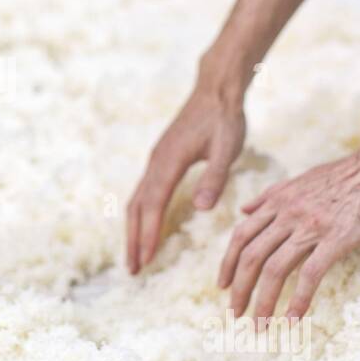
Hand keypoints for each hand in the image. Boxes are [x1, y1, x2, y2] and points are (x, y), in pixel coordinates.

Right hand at [127, 83, 245, 272]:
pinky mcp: (160, 159)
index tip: (145, 261)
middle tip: (132, 270)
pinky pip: (143, 192)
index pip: (153, 206)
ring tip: (134, 255)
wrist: (216, 90)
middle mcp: (155, 163)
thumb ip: (215, 178)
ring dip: (133, 229)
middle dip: (133, 240)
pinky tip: (145, 225)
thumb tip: (201, 208)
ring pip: (136, 200)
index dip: (148, 235)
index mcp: (169, 162)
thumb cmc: (224, 118)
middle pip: (136, 208)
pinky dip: (139, 214)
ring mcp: (155, 160)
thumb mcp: (227, 148)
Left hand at [218, 147, 359, 321]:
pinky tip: (293, 319)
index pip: (241, 235)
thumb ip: (270, 196)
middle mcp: (288, 214)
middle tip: (235, 314)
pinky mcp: (337, 239)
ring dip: (263, 301)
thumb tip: (244, 209)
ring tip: (260, 326)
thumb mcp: (300, 180)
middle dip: (239, 289)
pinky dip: (298, 300)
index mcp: (278, 200)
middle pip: (251, 256)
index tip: (223, 285)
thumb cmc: (346, 175)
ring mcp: (311, 226)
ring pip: (274, 269)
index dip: (228, 263)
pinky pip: (310, 274)